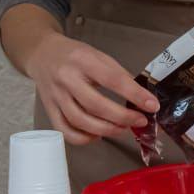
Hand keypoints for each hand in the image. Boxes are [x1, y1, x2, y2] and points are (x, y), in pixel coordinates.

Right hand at [26, 34, 159, 145]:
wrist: (42, 54)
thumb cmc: (74, 55)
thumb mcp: (99, 55)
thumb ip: (118, 74)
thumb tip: (141, 96)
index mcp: (83, 60)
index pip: (112, 79)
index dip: (134, 94)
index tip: (151, 105)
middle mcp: (67, 78)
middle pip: (95, 105)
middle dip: (122, 117)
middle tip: (139, 121)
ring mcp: (56, 96)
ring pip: (80, 121)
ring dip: (106, 130)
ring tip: (123, 129)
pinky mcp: (49, 110)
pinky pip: (66, 131)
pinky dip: (84, 138)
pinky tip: (98, 135)